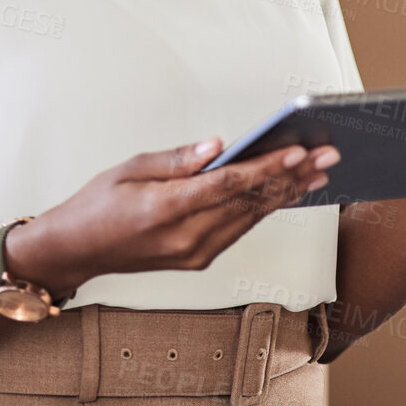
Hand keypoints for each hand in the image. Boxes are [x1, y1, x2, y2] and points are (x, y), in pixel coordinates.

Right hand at [7, 138, 339, 293]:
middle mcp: (185, 239)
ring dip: (288, 193)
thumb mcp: (129, 169)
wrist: (76, 251)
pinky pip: (239, 229)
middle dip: (292, 177)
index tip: (298, 151)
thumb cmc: (98, 203)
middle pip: (249, 203)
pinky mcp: (198, 259)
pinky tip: (289, 190)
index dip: (266, 168)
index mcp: (164, 211)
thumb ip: (177, 159)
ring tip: (321, 170)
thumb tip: (218, 146)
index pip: (227, 186)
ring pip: (251, 218)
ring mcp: (194, 254)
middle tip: (329, 155)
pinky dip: (266, 207)